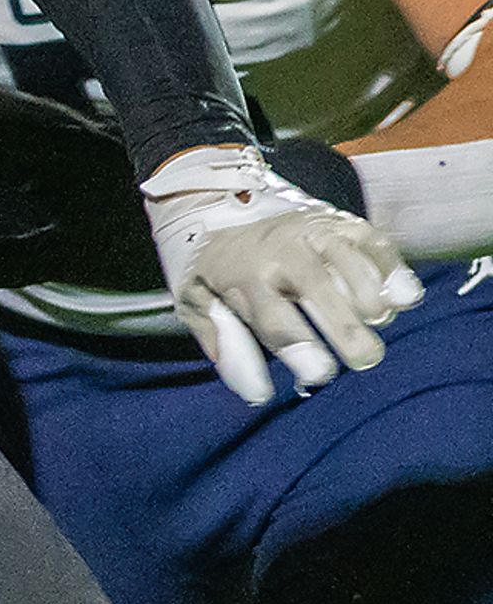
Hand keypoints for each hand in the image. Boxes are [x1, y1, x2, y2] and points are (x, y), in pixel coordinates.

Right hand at [0, 83, 153, 289]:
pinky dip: (26, 113)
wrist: (217, 214)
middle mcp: (73, 134)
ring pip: (32, 108)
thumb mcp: (71, 259)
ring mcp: (97, 128)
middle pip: (4, 114)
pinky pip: (58, 112)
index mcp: (55, 161)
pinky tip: (26, 119)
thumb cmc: (142, 241)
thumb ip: (9, 261)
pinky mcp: (117, 130)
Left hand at [144, 144, 423, 402]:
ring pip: (347, 258)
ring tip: (381, 322)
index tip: (319, 374)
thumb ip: (225, 344)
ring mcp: (312, 233)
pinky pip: (370, 240)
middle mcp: (279, 252)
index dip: (298, 347)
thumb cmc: (214, 273)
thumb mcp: (197, 305)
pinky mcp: (339, 222)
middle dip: (343, 325)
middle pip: (316, 288)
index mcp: (242, 278)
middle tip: (367, 359)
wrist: (218, 209)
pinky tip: (405, 296)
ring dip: (370, 291)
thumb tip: (257, 394)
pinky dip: (390, 266)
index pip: (272, 318)